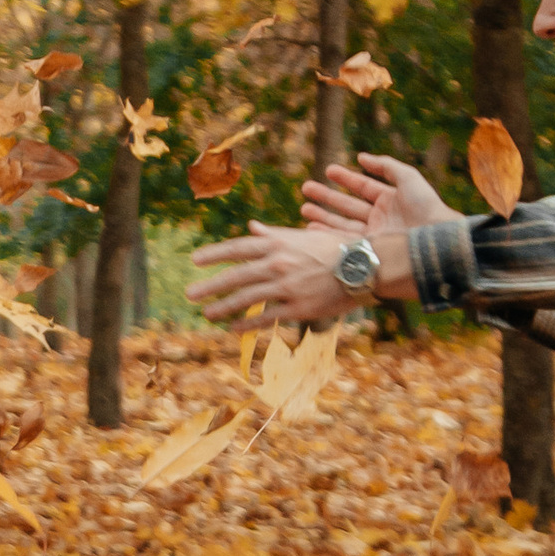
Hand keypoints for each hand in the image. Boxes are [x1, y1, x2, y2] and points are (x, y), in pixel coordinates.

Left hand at [192, 218, 363, 327]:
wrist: (364, 266)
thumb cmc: (334, 248)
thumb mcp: (302, 235)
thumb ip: (273, 234)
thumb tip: (252, 227)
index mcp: (278, 244)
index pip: (238, 248)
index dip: (215, 254)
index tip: (195, 260)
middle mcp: (278, 264)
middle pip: (236, 276)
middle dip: (211, 286)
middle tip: (190, 294)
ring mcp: (287, 287)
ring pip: (247, 298)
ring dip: (224, 307)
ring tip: (207, 313)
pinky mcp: (298, 307)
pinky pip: (266, 317)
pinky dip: (248, 324)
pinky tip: (234, 328)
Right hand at [302, 151, 449, 238]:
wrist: (433, 238)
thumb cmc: (425, 206)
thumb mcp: (408, 177)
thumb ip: (385, 165)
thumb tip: (361, 157)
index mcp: (390, 200)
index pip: (363, 187)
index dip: (346, 178)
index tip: (328, 170)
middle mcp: (380, 218)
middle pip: (348, 206)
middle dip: (326, 197)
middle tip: (306, 188)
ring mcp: (373, 236)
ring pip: (342, 224)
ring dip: (322, 216)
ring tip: (303, 209)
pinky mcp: (368, 251)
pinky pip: (343, 241)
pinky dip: (326, 235)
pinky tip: (312, 228)